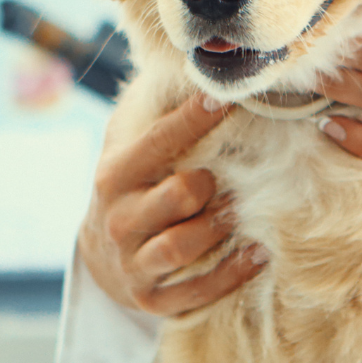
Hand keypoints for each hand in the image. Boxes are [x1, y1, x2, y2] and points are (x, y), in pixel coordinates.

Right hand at [79, 94, 267, 316]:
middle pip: (177, 196)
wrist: (102, 258)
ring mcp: (134, 262)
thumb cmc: (133, 187)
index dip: (194, 118)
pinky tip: (259, 253)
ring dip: (220, 227)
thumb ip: (152, 108)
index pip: (158, 142)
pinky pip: (196, 290)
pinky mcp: (151, 299)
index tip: (227, 98)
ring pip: (183, 245)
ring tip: (243, 211)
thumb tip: (187, 63)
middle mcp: (120, 219)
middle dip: (209, 184)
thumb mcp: (128, 145)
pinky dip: (231, 273)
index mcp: (115, 175)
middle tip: (227, 176)